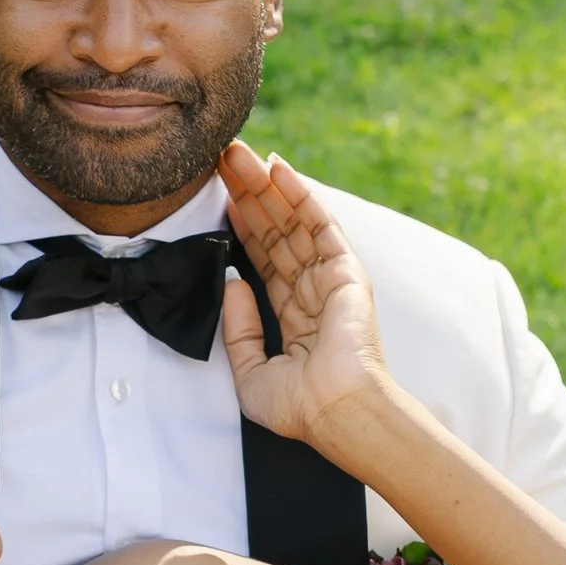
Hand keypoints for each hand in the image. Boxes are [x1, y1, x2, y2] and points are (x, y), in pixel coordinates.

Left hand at [218, 139, 391, 452]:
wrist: (337, 411)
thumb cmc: (300, 407)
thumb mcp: (250, 374)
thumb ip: (239, 330)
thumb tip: (232, 283)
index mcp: (294, 318)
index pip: (264, 260)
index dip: (242, 226)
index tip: (218, 196)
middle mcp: (313, 292)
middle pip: (275, 231)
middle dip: (248, 194)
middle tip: (222, 159)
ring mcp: (331, 278)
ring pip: (292, 220)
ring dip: (265, 184)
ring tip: (238, 153)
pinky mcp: (346, 269)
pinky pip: (319, 222)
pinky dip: (299, 193)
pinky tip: (278, 167)